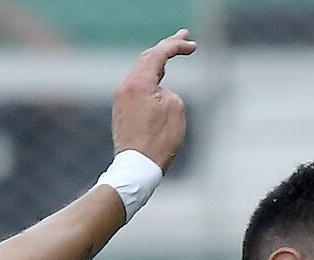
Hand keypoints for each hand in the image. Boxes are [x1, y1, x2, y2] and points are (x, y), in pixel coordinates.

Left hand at [112, 30, 195, 170]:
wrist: (136, 169)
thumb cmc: (159, 142)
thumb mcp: (175, 110)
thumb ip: (169, 91)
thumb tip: (160, 92)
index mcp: (139, 83)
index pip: (158, 55)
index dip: (176, 46)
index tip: (192, 45)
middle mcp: (126, 87)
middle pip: (147, 58)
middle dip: (166, 47)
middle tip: (184, 37)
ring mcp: (121, 98)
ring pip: (141, 71)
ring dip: (158, 61)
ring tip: (172, 53)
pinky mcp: (121, 110)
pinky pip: (137, 85)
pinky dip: (150, 76)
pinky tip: (159, 75)